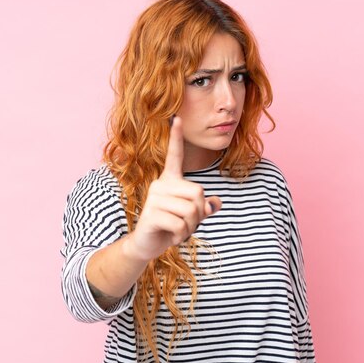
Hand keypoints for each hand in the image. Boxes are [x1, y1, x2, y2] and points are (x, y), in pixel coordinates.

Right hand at [124, 116, 221, 261]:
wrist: (147, 245)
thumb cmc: (170, 227)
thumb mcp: (191, 217)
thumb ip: (204, 208)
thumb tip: (216, 203)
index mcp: (170, 180)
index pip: (175, 155)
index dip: (176, 137)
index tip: (177, 118)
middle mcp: (160, 184)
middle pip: (197, 192)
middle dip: (199, 214)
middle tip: (187, 224)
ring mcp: (154, 198)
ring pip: (190, 210)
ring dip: (190, 227)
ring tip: (179, 231)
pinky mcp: (150, 214)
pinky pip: (180, 224)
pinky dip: (182, 235)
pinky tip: (172, 237)